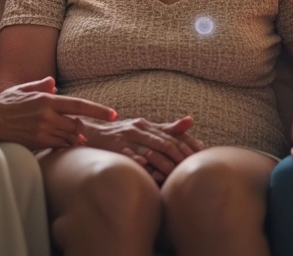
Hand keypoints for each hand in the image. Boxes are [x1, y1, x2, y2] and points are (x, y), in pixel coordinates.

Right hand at [0, 77, 116, 149]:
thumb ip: (40, 86)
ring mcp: (42, 130)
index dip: (99, 110)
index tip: (113, 114)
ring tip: (75, 138)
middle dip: (81, 127)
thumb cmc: (5, 103)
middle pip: (76, 124)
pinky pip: (58, 146)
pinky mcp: (37, 143)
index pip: (80, 105)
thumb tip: (52, 83)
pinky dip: (64, 145)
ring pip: (69, 137)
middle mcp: (47, 115)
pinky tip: (63, 144)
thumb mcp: (23, 89)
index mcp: (47, 100)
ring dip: (74, 138)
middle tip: (82, 129)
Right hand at [85, 115, 199, 182]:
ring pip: (149, 150)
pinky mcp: (115, 148)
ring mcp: (126, 138)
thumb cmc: (121, 135)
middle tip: (190, 165)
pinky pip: (128, 155)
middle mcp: (138, 129)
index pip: (172, 135)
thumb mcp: (144, 129)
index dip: (187, 143)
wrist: (90, 134)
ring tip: (174, 172)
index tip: (201, 152)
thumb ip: (167, 127)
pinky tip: (146, 166)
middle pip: (163, 142)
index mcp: (147, 125)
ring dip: (162, 161)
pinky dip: (137, 160)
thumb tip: (191, 120)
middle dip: (179, 154)